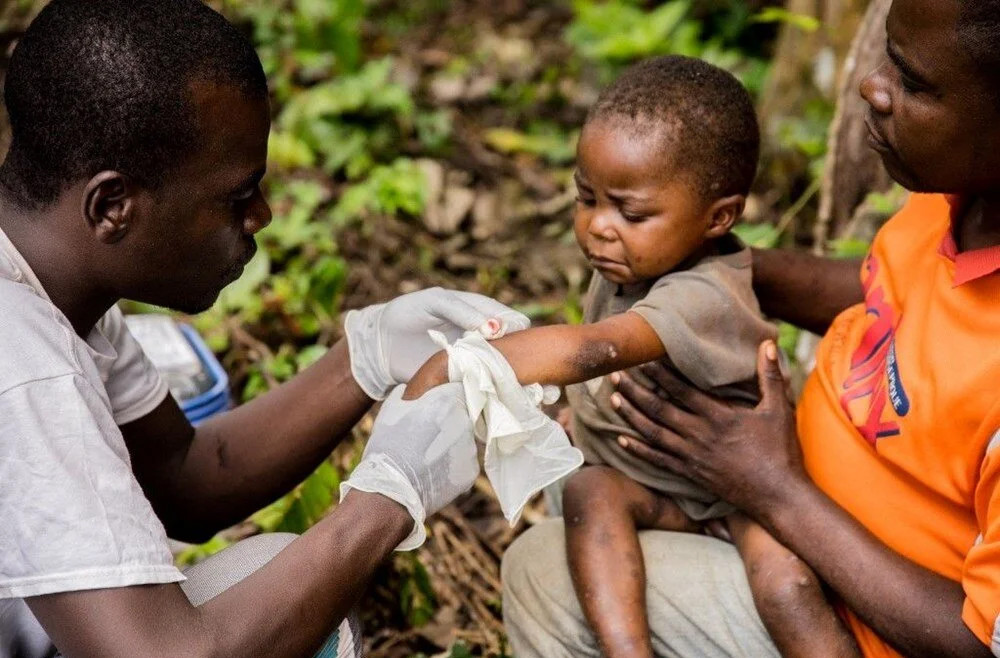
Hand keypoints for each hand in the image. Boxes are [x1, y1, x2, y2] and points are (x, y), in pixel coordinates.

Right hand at [340, 383, 478, 549]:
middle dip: (448, 425)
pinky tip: (433, 473)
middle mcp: (465, 422)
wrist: (390, 491)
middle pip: (462, 418)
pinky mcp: (470, 472)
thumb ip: (407, 394)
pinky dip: (452, 469)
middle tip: (426, 439)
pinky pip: (463, 465)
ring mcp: (470, 449)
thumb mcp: (391, 410)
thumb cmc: (387, 446)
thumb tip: (410, 389)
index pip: (455, 393)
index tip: (433, 412)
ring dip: (450, 448)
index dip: (444, 401)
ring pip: (463, 443)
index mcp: (447, 401)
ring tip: (426, 459)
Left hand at [345, 287, 529, 399]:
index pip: (511, 320)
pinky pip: (485, 388)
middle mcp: (484, 339)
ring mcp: (476, 363)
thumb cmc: (408, 314)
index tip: (515, 338)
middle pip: (514, 347)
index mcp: (481, 313)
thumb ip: (463, 311)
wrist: (381, 345)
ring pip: (505, 369)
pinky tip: (502, 396)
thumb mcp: (435, 303)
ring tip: (524, 384)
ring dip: (515, 376)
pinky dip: (496, 391)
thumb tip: (496, 329)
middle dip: (523, 356)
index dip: (517, 328)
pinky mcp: (464, 383)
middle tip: (523, 365)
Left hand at [610, 341, 807, 520]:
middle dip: (635, 391)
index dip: (659, 374)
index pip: (681, 390)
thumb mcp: (779, 410)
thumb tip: (768, 344)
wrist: (779, 496)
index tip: (642, 360)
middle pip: (659, 410)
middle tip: (615, 375)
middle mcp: (699, 435)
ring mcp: (692, 457)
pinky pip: (658, 460)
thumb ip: (770, 376)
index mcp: (719, 417)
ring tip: (613, 399)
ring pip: (653, 433)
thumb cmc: (781, 451)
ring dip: (631, 416)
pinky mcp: (690, 474)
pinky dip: (638, 449)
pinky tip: (621, 439)